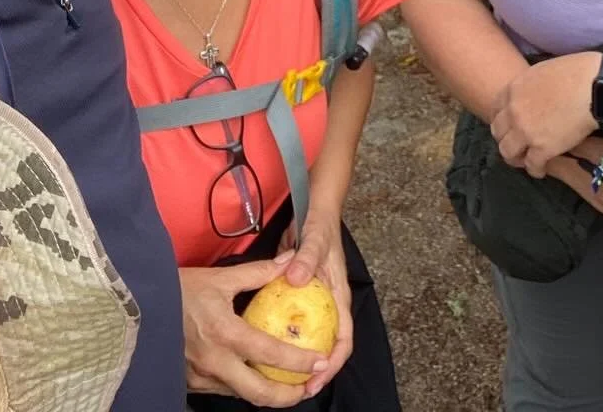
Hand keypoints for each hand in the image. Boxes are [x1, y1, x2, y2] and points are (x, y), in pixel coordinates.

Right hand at [182, 255, 327, 404]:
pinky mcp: (190, 383)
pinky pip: (223, 390)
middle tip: (308, 387)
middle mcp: (214, 362)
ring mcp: (200, 377)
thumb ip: (260, 273)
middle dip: (288, 396)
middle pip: (258, 393)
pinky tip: (255, 376)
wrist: (140, 305)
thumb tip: (290, 261)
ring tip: (288, 384)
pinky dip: (244, 387)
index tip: (321, 363)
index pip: (270, 355)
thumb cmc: (181, 288)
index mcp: (225, 333)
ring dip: (266, 394)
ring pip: (241, 395)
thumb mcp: (222, 277)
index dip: (300, 363)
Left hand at [279, 211, 353, 396]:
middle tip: (292, 390)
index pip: (343, 339)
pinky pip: (290, 324)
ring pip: (307, 339)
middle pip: (326, 347)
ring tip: (274, 377)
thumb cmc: (321, 226)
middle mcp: (327, 306)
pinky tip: (258, 346)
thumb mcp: (315, 240)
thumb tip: (294, 278)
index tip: (315, 380)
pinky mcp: (297, 299)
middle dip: (313, 372)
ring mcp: (313, 304)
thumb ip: (306, 257)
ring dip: (294, 360)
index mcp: (338, 299)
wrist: (316, 212)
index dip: (332, 365)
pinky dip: (278, 338)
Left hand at [490, 52, 598, 176]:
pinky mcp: (542, 149)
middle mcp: (514, 111)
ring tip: (526, 159)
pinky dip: (536, 169)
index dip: (503, 118)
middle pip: (498, 131)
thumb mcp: (544, 70)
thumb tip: (536, 92)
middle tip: (518, 143)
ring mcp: (525, 131)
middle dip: (506, 138)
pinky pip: (531, 166)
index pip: (496, 108)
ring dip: (516, 157)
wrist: (595, 87)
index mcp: (514, 88)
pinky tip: (542, 169)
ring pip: (507, 152)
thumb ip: (531, 85)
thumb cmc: (577, 71)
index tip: (511, 124)